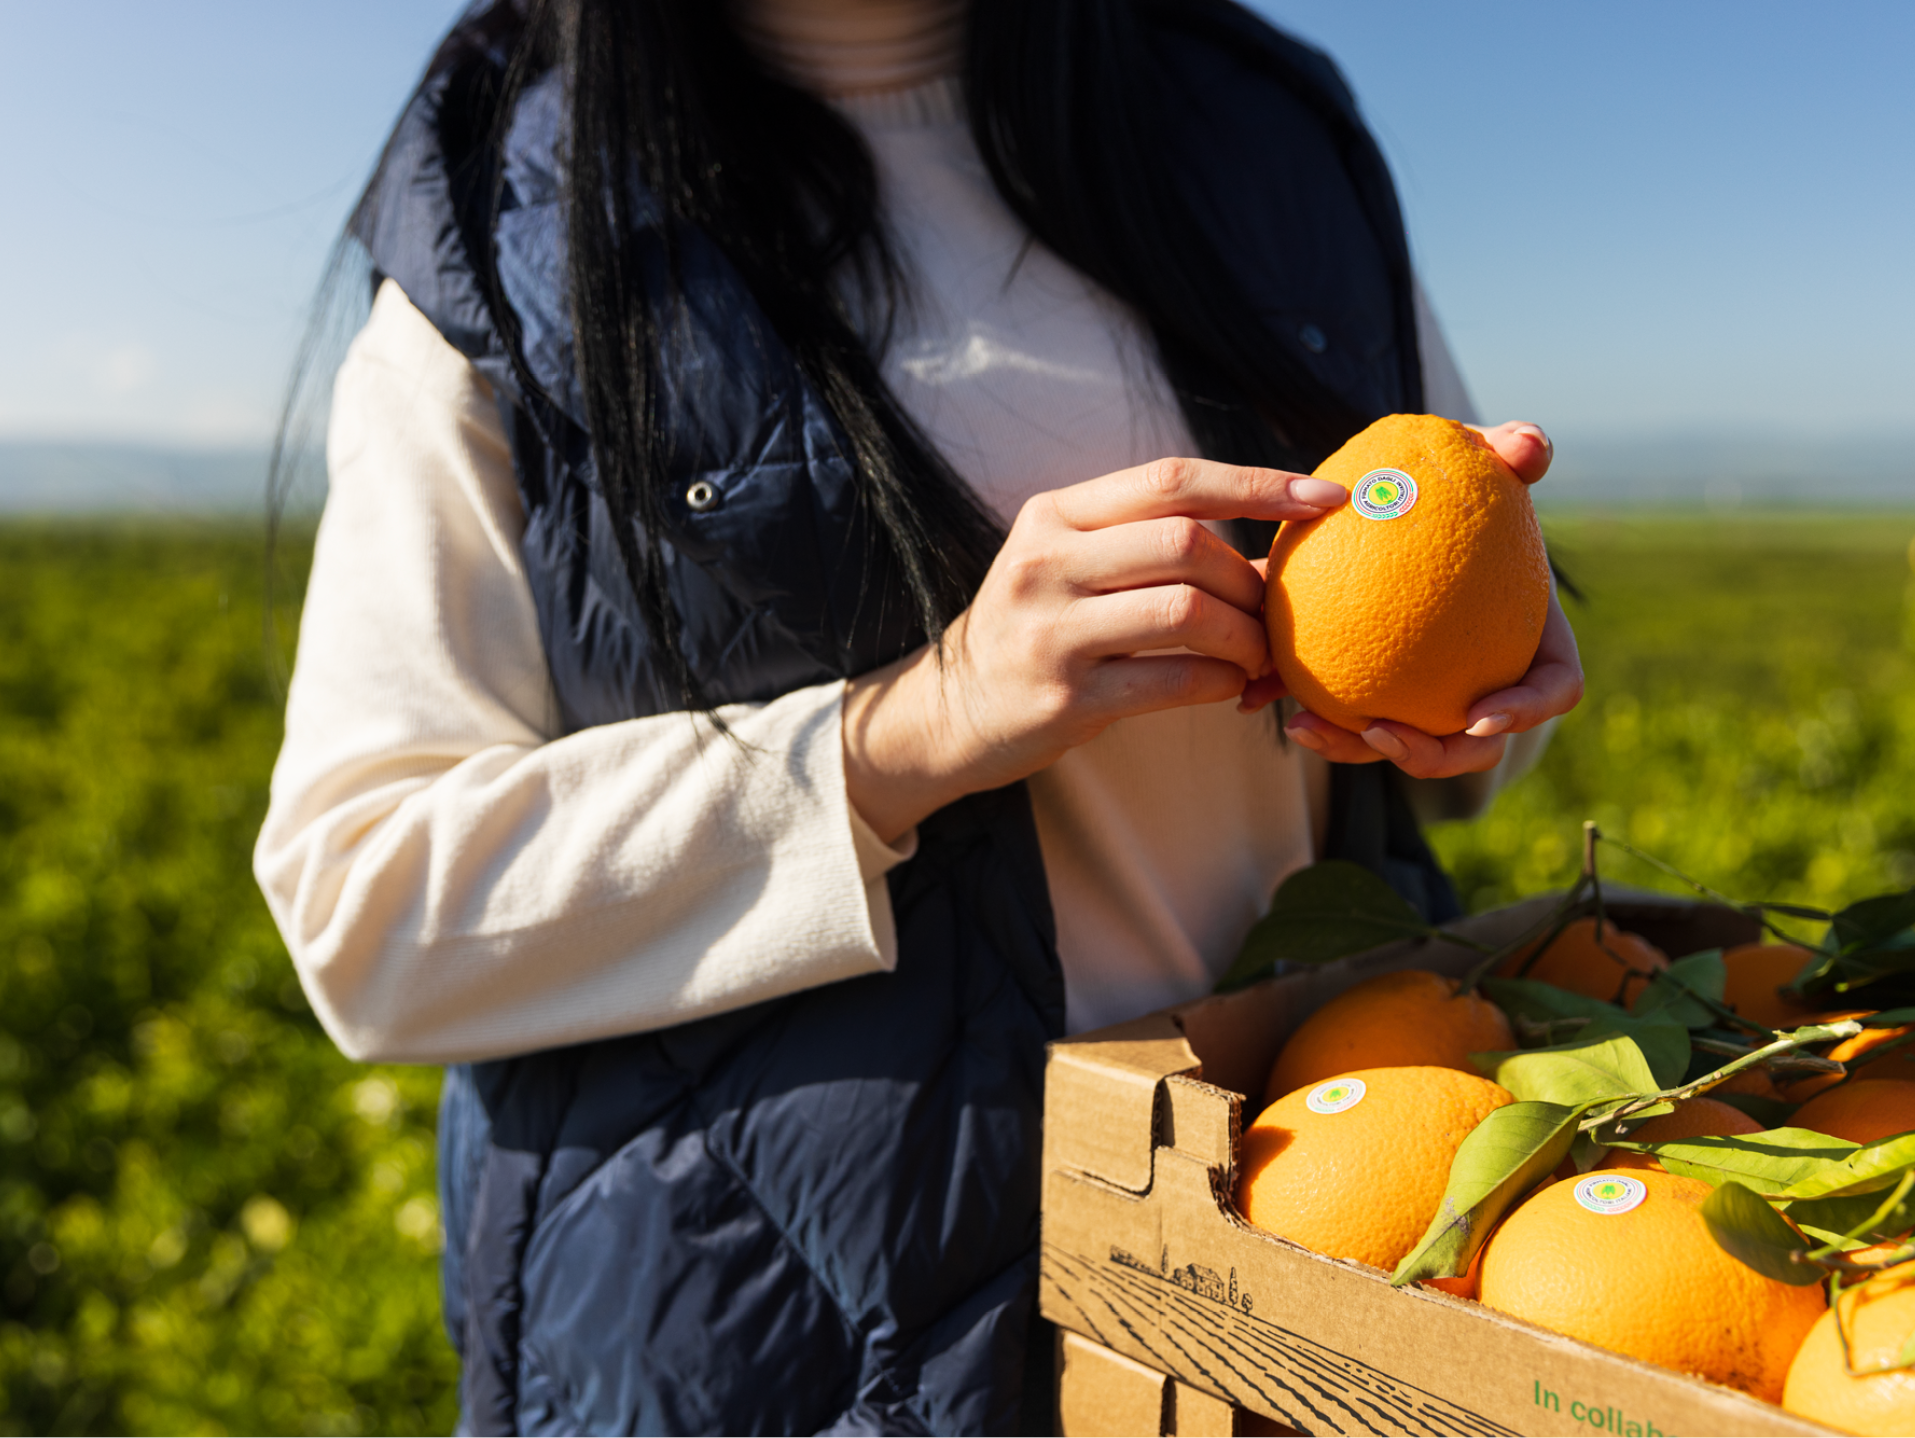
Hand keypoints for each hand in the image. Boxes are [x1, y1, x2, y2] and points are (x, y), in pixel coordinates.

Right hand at [843, 458, 1346, 841]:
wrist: (957, 709)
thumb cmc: (1042, 628)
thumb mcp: (1073, 564)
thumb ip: (1154, 542)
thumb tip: (1280, 545)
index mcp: (1055, 514)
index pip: (1171, 480)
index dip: (1257, 483)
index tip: (1323, 496)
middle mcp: (1045, 563)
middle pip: (1186, 543)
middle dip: (1250, 578)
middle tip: (1274, 611)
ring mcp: (1050, 631)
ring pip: (1186, 612)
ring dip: (1245, 635)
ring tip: (1258, 655)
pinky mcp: (1064, 698)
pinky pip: (1175, 680)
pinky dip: (1222, 682)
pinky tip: (1230, 687)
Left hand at [1263, 421, 1584, 779]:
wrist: (1399, 508)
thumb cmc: (1456, 487)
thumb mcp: (1483, 462)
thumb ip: (1512, 450)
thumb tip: (1529, 445)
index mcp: (1531, 643)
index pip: (1550, 690)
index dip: (1524, 712)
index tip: (1480, 715)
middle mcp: (1483, 683)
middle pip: (1471, 746)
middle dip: (1429, 755)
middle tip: (1379, 731)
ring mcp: (1425, 697)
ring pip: (1398, 742)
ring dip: (1350, 748)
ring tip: (1301, 725)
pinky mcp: (1368, 692)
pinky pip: (1340, 715)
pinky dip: (1306, 710)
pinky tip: (1255, 696)